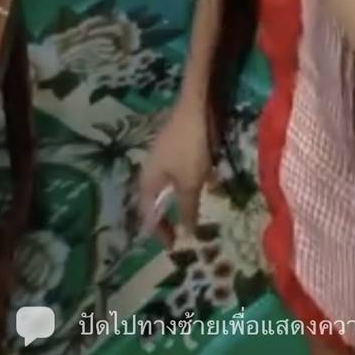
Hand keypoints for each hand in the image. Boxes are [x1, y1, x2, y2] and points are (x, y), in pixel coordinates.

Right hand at [137, 97, 211, 245]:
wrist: (195, 106)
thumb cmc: (189, 147)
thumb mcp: (190, 182)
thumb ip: (187, 209)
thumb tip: (186, 234)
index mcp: (148, 182)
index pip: (148, 215)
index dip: (160, 232)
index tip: (173, 247)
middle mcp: (150, 170)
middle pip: (157, 201)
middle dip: (170, 218)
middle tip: (182, 233)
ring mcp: (163, 156)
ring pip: (170, 187)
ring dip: (181, 201)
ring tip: (195, 213)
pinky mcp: (176, 146)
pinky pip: (180, 172)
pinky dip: (189, 183)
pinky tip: (206, 184)